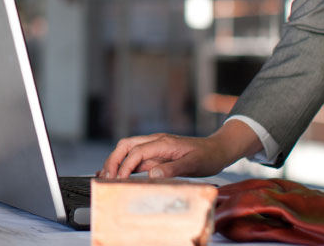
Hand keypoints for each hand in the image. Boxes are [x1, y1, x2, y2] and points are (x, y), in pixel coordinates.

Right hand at [99, 120, 262, 178]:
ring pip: (128, 150)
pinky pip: (136, 157)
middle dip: (113, 160)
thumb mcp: (193, 165)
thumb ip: (173, 169)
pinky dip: (125, 165)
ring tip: (106, 177)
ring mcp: (155, 146)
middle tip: (105, 177)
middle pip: (126, 145)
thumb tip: (151, 175)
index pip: (136, 151)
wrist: (217, 150)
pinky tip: (119, 175)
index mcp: (163, 143)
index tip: (119, 180)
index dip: (125, 166)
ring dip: (116, 162)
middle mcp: (156, 141)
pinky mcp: (156, 153)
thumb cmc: (207, 156)